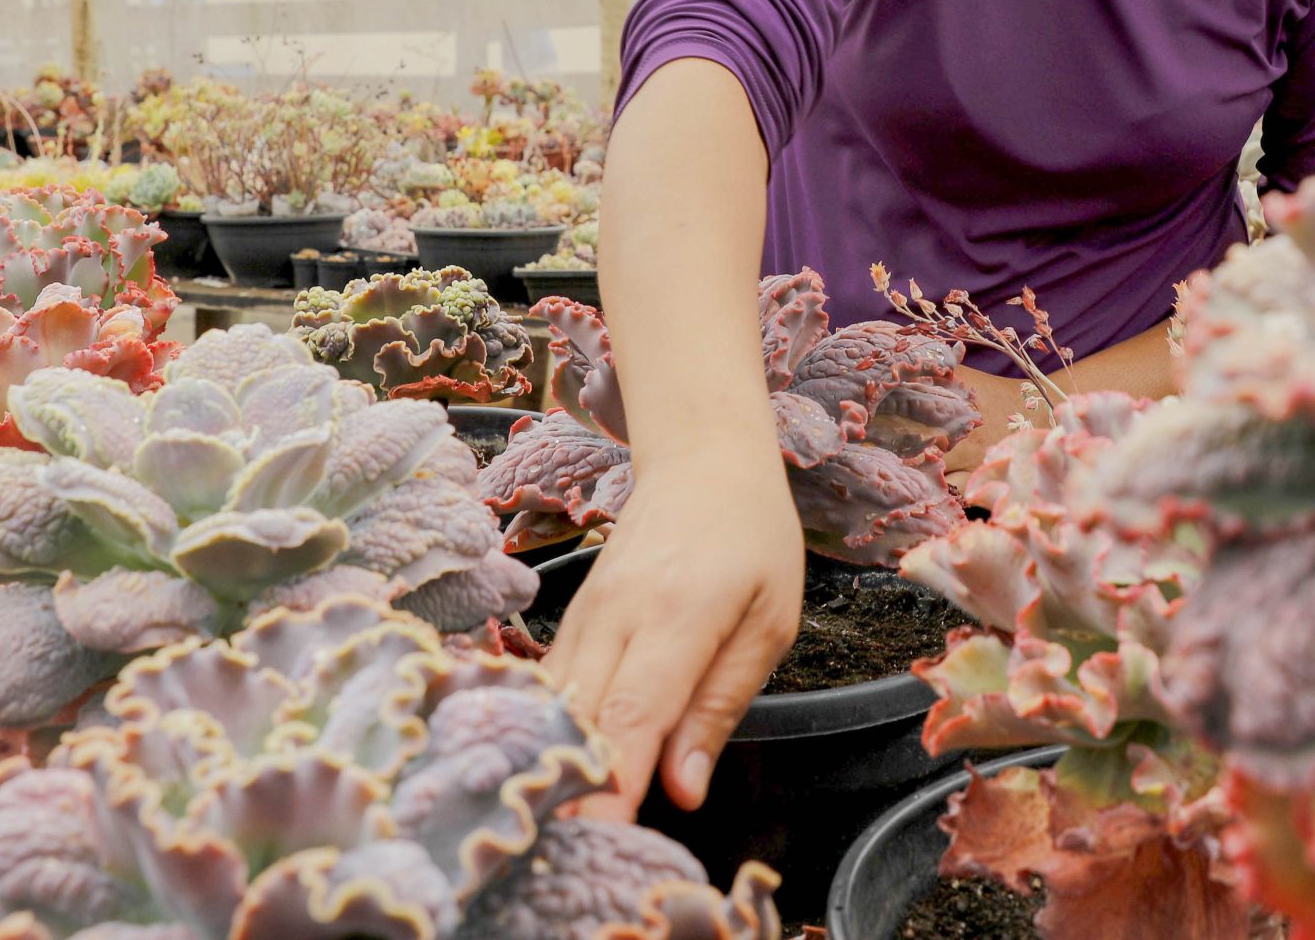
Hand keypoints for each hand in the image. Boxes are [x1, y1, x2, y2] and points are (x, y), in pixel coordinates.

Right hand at [545, 446, 802, 816]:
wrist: (701, 460)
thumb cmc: (751, 538)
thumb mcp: (769, 621)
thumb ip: (720, 705)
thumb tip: (682, 786)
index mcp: (678, 613)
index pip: (633, 710)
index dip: (613, 778)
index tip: (604, 833)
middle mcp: (616, 614)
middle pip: (578, 715)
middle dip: (573, 788)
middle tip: (575, 854)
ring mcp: (584, 613)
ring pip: (552, 702)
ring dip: (552, 762)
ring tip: (556, 824)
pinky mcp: (570, 617)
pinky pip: (548, 684)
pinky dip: (545, 730)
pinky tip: (546, 769)